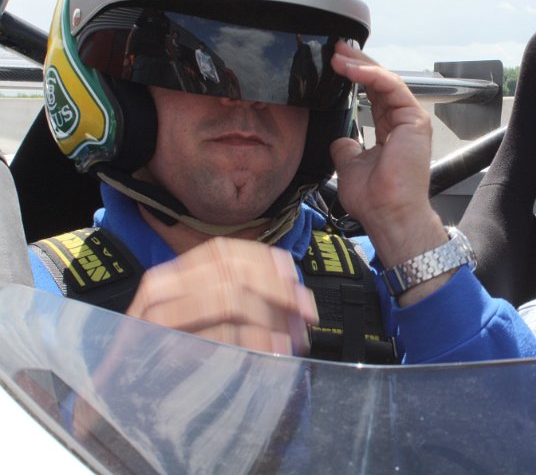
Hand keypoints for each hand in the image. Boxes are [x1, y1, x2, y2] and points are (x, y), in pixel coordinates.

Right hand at [126, 237, 317, 354]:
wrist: (116, 398)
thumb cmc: (164, 358)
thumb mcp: (198, 319)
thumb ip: (231, 297)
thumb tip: (287, 289)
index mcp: (172, 276)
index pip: (225, 251)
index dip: (266, 262)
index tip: (295, 280)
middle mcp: (160, 289)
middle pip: (232, 272)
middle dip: (278, 290)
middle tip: (304, 311)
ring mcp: (157, 318)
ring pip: (230, 298)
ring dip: (271, 316)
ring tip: (290, 337)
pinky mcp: (162, 349)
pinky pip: (221, 334)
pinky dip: (257, 340)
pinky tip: (273, 349)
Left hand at [329, 41, 450, 302]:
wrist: (388, 214)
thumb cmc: (374, 199)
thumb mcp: (349, 166)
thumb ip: (346, 148)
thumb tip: (339, 139)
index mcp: (390, 132)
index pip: (373, 95)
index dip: (354, 78)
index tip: (333, 65)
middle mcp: (402, 123)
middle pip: (379, 84)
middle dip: (356, 64)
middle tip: (335, 49)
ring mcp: (410, 121)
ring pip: (386, 81)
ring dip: (361, 66)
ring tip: (338, 55)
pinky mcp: (414, 120)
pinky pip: (392, 88)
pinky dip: (371, 76)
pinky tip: (351, 69)